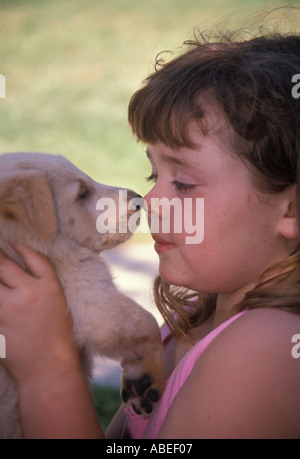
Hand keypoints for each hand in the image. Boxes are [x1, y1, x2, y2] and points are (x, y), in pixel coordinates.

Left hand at [0, 245, 78, 383]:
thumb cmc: (59, 338)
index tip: (13, 244)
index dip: (21, 249)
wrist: (48, 368)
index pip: (34, 258)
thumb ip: (45, 284)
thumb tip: (25, 271)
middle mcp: (29, 293)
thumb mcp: (60, 305)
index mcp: (50, 287)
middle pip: (4, 265)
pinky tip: (0, 298)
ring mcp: (9, 308)